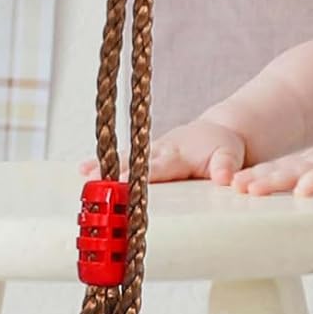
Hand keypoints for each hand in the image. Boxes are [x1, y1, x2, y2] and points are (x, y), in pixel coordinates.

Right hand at [79, 119, 246, 184]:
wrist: (216, 132)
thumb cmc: (223, 148)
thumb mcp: (230, 156)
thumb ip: (226, 166)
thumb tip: (225, 177)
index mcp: (179, 155)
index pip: (158, 168)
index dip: (140, 175)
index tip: (123, 182)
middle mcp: (160, 151)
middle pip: (133, 162)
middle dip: (114, 172)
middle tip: (94, 180)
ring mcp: (149, 151)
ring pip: (123, 158)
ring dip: (103, 166)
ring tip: (84, 175)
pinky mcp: (143, 154)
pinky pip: (122, 158)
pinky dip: (102, 162)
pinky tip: (82, 170)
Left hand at [231, 130, 312, 196]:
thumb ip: (303, 189)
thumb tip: (283, 206)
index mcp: (301, 169)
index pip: (270, 173)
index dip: (249, 178)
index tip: (226, 188)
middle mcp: (308, 167)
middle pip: (275, 172)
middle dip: (252, 179)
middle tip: (232, 187)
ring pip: (295, 173)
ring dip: (274, 181)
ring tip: (253, 189)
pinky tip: (302, 189)